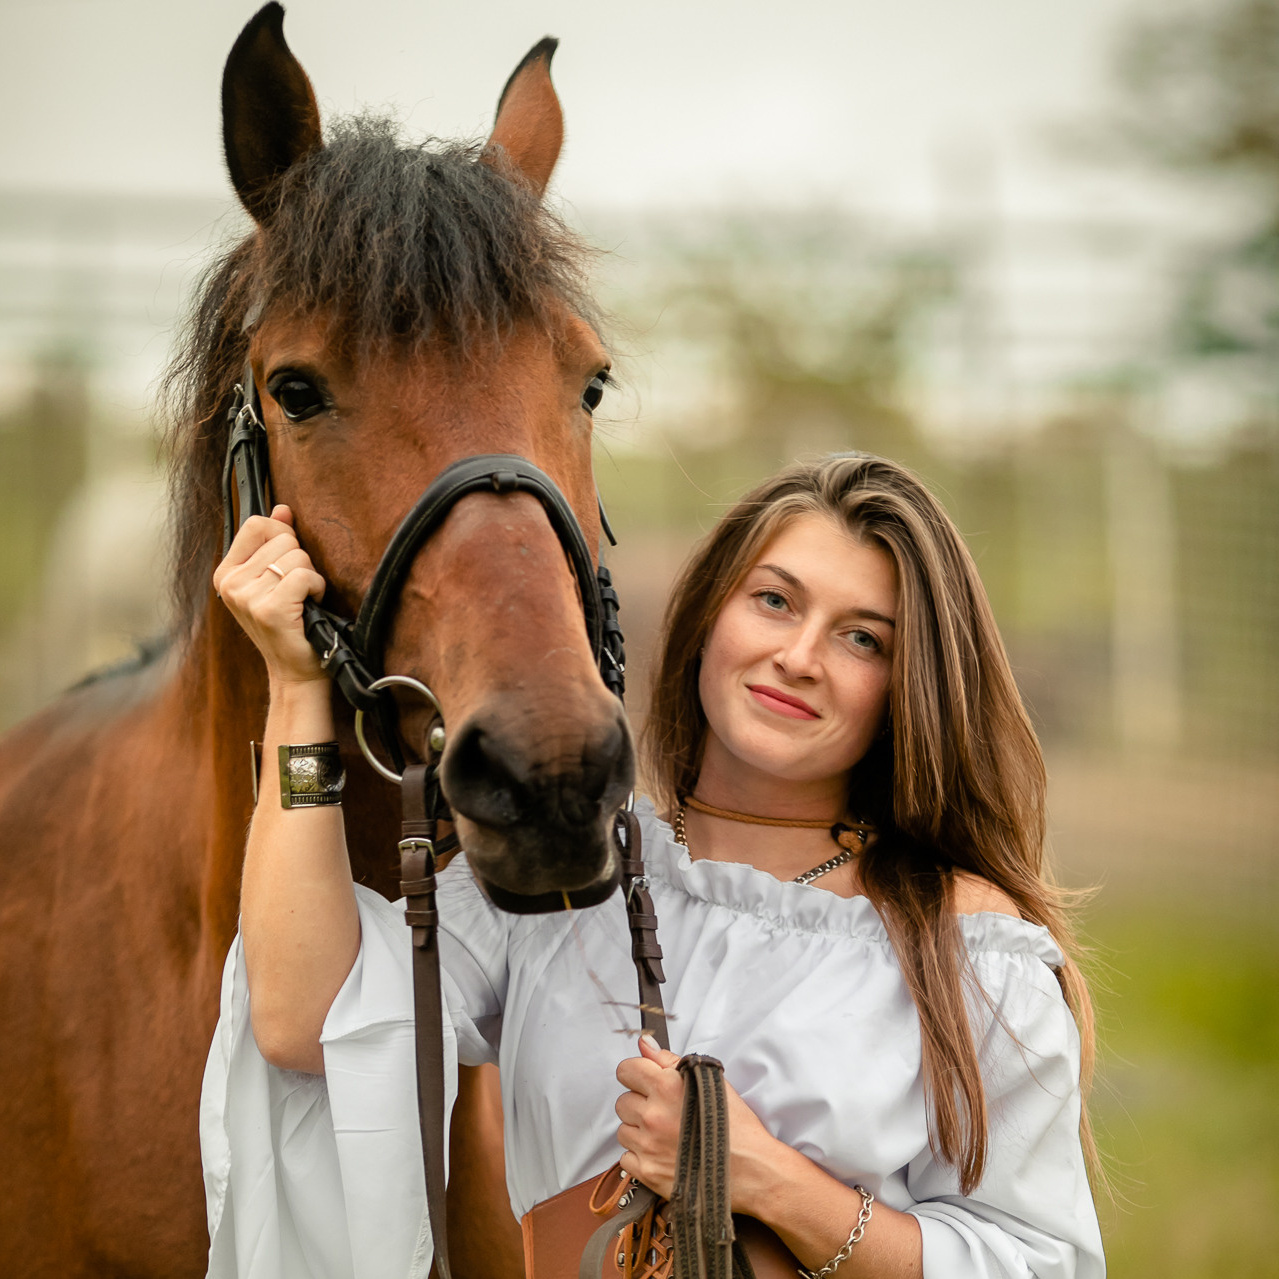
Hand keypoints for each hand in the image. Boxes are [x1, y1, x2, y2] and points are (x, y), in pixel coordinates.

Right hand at [213, 505, 327, 685]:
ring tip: (301, 599)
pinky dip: (316, 587)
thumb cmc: (289, 624)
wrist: (295, 669)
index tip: (287, 559)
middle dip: (300, 560)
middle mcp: (231, 584)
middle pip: (282, 538)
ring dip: (309, 575)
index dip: (282, 534)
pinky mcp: (270, 609)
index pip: (256, 524)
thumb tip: (282, 509)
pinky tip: (309, 605)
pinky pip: (304, 575)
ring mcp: (247, 597)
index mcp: (226, 573)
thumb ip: (274, 543)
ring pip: (296, 556)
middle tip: (296, 589)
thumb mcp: (274, 580)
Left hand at [614, 1036, 781, 1212]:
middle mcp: (653, 1115)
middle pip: (623, 1102)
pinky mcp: (648, 1172)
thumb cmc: (736, 1126)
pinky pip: (627, 1158)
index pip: (626, 1070)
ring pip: (624, 1130)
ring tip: (664, 1135)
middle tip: (662, 1112)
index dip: (636, 1074)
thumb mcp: (710, 1083)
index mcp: (667, 1087)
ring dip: (639, 1131)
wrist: (752, 1169)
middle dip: (640, 1104)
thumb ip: (669, 1061)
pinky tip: (661, 1154)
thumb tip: (645, 1045)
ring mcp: (649, 1146)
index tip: (644, 1082)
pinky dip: (640, 1156)